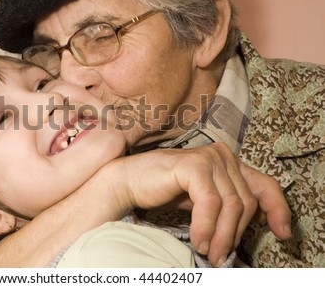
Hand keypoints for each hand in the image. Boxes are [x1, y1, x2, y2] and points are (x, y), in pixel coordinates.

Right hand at [112, 142, 290, 266]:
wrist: (128, 181)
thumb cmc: (164, 191)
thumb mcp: (204, 200)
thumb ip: (225, 206)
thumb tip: (245, 230)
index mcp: (228, 162)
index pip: (265, 185)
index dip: (278, 209)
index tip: (283, 233)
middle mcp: (223, 155)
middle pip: (246, 203)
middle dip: (236, 235)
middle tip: (220, 256)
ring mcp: (209, 158)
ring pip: (231, 206)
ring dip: (221, 236)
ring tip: (209, 253)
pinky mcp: (194, 166)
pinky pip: (210, 203)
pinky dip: (206, 227)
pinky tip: (198, 240)